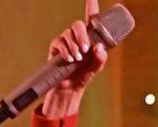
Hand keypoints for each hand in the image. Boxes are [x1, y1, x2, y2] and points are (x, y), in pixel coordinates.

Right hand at [42, 0, 108, 117]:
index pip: (92, 18)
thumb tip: (98, 47)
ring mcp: (66, 41)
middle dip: (82, 35)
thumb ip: (100, 57)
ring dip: (74, 45)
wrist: (70, 88)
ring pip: (68, 33)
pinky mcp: (56, 48)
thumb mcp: (96, 67)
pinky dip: (65, 50)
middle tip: (85, 49)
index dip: (91, 6)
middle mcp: (77, 36)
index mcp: (90, 38)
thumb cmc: (84, 75)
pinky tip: (69, 58)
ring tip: (78, 58)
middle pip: (78, 25)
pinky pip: (59, 42)